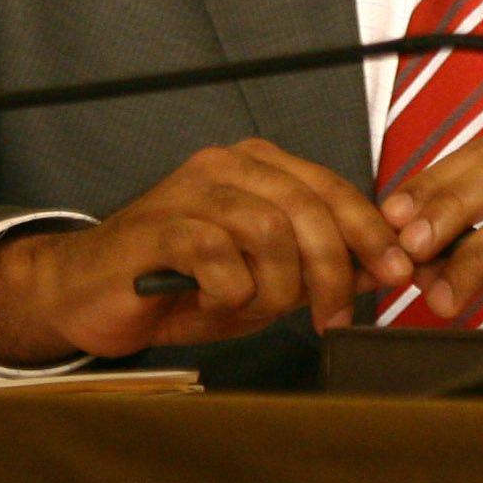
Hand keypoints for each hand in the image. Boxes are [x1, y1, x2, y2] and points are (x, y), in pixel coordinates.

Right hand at [0, 139, 416, 365]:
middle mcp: (226, 167)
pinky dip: (230, 289)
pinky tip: (216, 303)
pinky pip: (217, 253)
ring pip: (268, 230)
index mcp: (259, 168)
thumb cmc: (180, 286)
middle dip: (332, 270)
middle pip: (308, 209)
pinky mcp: (157, 227)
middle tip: (334, 315)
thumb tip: (383, 268)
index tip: (397, 272)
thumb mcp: (264, 279)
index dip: (371, 233)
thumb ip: (318, 266)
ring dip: (276, 285)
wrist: (85, 295)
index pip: (333, 190)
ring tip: (257, 310)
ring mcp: (189, 192)